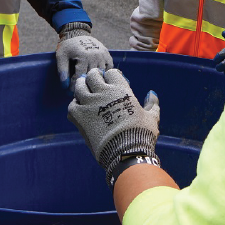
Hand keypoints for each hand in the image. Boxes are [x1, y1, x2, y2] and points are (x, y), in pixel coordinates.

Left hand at [56, 22, 113, 87]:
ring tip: (88, 86)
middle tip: (79, 91)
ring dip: (95, 81)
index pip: (80, 77)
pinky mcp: (107, 54)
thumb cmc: (68, 46)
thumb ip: (62, 71)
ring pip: (101, 74)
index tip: (70, 91)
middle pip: (91, 77)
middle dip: (85, 85)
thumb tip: (65, 87)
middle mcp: (95, 55)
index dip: (74, 86)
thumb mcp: (61, 56)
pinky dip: (105, 75)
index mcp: (83, 56)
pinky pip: (109, 68)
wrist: (77, 33)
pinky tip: (99, 79)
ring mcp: (102, 55)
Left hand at [68, 69, 159, 185]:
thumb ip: (152, 104)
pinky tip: (80, 110)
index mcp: (120, 89)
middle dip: (95, 78)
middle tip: (96, 84)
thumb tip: (152, 93)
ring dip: (82, 88)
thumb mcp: (151, 117)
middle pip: (93, 75)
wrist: (125, 152)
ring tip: (85, 93)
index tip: (111, 82)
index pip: (111, 72)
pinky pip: (72, 105)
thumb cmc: (140, 134)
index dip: (111, 76)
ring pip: (79, 86)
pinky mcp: (79, 116)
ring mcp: (89, 103)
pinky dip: (75, 106)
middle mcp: (103, 92)